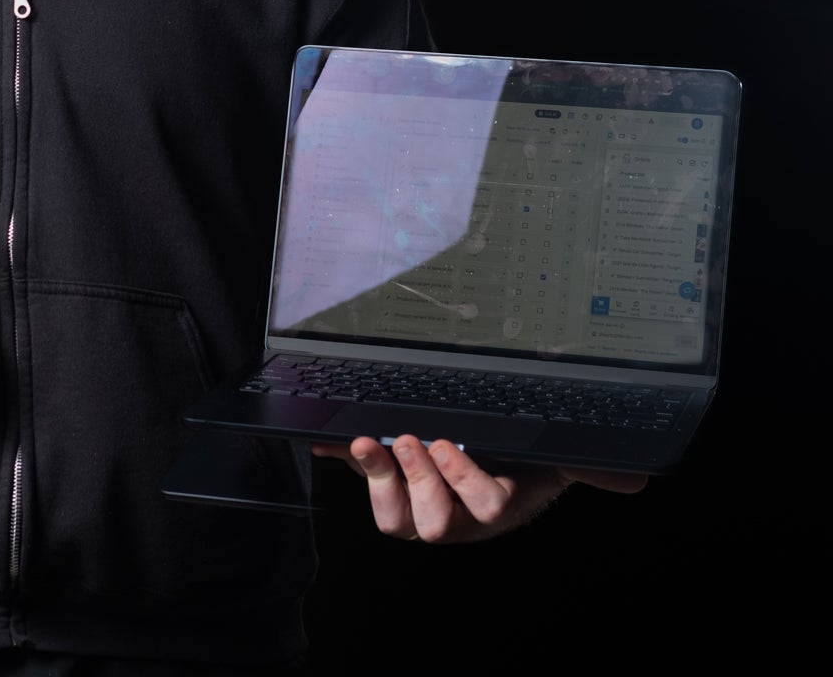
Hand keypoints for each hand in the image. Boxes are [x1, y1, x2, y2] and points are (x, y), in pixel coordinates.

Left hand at [311, 435, 647, 542]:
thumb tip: (638, 481)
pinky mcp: (388, 485)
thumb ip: (592, 468)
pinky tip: (326, 442)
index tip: (449, 444)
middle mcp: (454, 515)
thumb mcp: (551, 457)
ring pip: (396, 519)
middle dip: (419, 481)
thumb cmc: (518, 456)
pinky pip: (363, 485)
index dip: (463, 481)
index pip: (484, 506)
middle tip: (409, 440)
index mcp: (494, 505)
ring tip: (370, 443)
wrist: (489, 454)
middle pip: (432, 523)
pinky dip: (343, 463)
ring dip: (381, 479)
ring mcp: (417, 504)